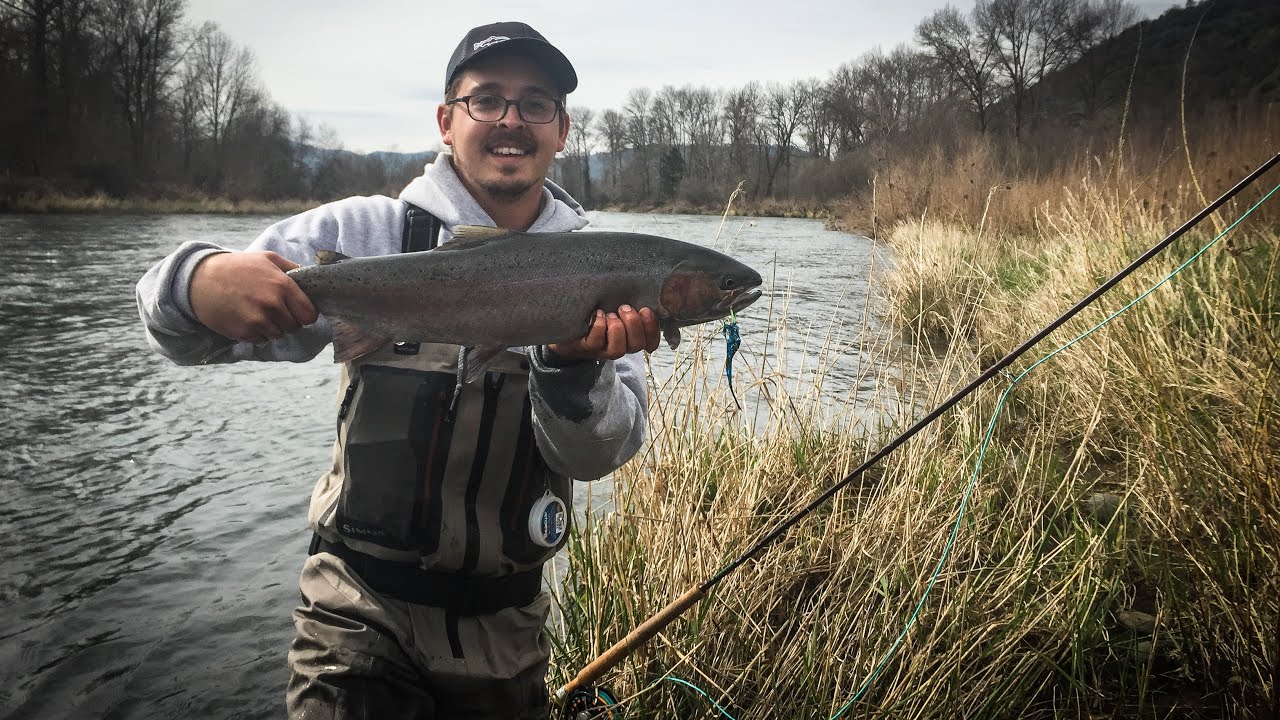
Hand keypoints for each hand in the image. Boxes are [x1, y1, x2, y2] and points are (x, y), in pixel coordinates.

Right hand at [189, 251, 317, 342]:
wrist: (199, 280)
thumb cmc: (237, 267)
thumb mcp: (267, 259)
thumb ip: (292, 269)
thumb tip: (313, 277)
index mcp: (282, 285)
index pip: (310, 314)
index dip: (305, 314)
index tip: (298, 310)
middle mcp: (272, 305)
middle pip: (295, 327)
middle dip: (288, 321)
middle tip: (274, 310)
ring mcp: (257, 321)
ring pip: (279, 335)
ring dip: (273, 328)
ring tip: (258, 312)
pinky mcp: (243, 333)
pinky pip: (262, 340)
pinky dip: (258, 333)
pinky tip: (246, 318)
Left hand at [548, 305, 660, 360]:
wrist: (562, 324)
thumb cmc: (593, 312)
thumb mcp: (614, 306)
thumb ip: (630, 302)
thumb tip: (645, 287)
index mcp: (629, 337)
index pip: (650, 342)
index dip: (652, 329)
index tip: (646, 309)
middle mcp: (617, 346)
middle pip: (636, 345)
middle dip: (634, 324)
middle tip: (624, 307)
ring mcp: (600, 350)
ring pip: (617, 350)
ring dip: (617, 329)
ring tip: (610, 314)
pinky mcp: (584, 348)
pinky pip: (595, 342)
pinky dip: (599, 326)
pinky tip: (597, 314)